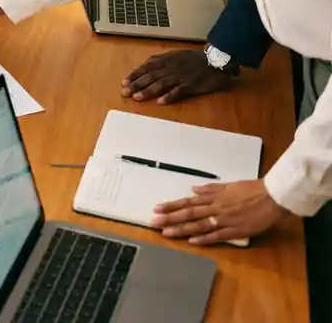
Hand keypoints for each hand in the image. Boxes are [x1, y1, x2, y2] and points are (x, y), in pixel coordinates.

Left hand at [121, 49, 232, 104]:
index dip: (135, 75)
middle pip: (150, 76)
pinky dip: (169, 96)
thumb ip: (162, 61)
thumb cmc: (195, 58)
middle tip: (124, 92)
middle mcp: (171, 68)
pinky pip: (179, 91)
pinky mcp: (191, 85)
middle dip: (136, 84)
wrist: (216, 60)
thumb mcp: (176, 55)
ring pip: (161, 84)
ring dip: (148, 91)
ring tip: (137, 98)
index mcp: (167, 60)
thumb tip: (148, 66)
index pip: (146, 67)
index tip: (124, 82)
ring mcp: (181, 76)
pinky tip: (160, 102)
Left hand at [151, 179, 286, 244]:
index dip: (172, 205)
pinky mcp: (236, 230)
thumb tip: (193, 188)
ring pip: (199, 225)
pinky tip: (192, 241)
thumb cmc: (252, 189)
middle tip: (154, 222)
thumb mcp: (229, 185)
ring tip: (166, 233)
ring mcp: (225, 219)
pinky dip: (204, 238)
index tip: (157, 208)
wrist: (272, 196)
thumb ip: (210, 189)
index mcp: (214, 197)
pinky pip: (217, 235)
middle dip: (170, 218)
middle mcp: (216, 208)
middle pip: (189, 213)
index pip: (188, 201)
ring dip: (182, 229)